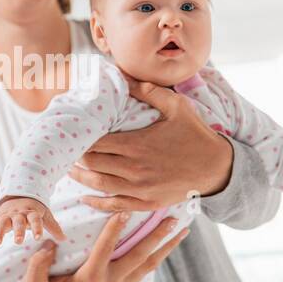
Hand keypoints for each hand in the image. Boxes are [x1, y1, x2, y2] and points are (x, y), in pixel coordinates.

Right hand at [0, 196, 66, 246]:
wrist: (18, 196)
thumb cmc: (34, 209)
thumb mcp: (45, 215)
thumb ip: (53, 227)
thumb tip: (64, 239)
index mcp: (31, 211)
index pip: (35, 219)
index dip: (37, 227)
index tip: (38, 237)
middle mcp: (18, 213)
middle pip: (18, 221)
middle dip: (18, 231)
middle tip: (19, 242)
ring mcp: (7, 216)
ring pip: (2, 223)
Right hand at [22, 211, 189, 281]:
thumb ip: (37, 265)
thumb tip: (49, 244)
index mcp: (90, 279)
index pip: (104, 250)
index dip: (114, 230)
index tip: (125, 211)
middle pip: (138, 256)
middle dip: (156, 235)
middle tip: (172, 217)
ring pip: (148, 265)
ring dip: (165, 247)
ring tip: (182, 230)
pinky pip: (144, 271)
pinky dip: (157, 257)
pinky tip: (166, 246)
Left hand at [68, 78, 231, 212]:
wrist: (216, 168)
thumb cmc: (196, 135)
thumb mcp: (176, 107)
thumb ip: (148, 92)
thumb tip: (124, 76)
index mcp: (137, 144)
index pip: (97, 142)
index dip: (82, 138)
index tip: (72, 133)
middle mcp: (134, 169)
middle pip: (93, 163)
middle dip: (76, 156)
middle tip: (66, 149)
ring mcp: (139, 189)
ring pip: (99, 184)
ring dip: (80, 177)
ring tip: (68, 169)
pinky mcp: (145, 203)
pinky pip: (114, 205)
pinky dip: (97, 202)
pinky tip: (85, 197)